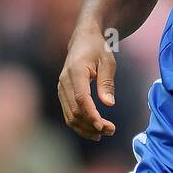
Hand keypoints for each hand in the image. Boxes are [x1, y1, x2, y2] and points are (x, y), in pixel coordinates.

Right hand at [58, 23, 116, 140]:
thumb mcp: (108, 62)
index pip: (81, 98)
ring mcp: (61, 88)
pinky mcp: (62, 93)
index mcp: (75, 71)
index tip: (103, 127)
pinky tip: (94, 130)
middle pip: (75, 110)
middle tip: (111, 130)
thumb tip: (109, 104)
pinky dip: (80, 124)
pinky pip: (68, 113)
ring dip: (86, 128)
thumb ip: (107, 82)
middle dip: (92, 124)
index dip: (91, 115)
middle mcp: (64, 81)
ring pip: (70, 116)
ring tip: (105, 133)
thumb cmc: (98, 49)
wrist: (83, 39)